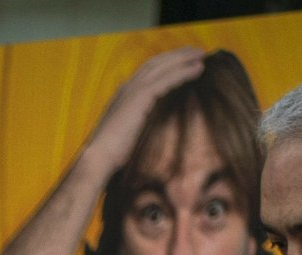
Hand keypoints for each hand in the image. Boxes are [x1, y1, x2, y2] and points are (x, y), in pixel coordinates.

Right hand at [82, 48, 208, 177]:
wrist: (99, 157)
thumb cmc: (111, 153)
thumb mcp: (127, 133)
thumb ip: (138, 123)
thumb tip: (151, 127)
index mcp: (124, 94)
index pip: (147, 71)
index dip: (166, 63)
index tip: (183, 60)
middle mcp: (128, 87)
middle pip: (156, 62)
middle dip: (177, 54)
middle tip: (197, 51)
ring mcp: (133, 90)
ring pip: (163, 66)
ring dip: (184, 58)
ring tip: (202, 54)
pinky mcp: (141, 97)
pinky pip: (167, 79)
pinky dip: (183, 71)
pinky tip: (197, 69)